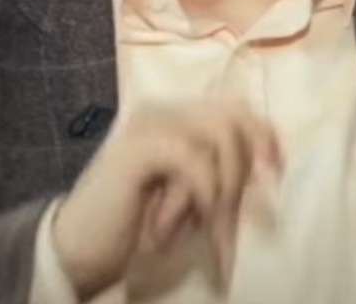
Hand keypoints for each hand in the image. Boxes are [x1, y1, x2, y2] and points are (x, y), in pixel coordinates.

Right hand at [50, 101, 281, 299]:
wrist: (81, 249)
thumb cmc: (140, 225)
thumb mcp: (194, 197)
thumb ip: (225, 175)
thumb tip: (270, 168)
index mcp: (176, 116)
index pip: (235, 106)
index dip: (263, 134)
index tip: (274, 173)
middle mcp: (163, 109)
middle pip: (232, 117)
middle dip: (241, 169)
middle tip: (223, 216)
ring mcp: (148, 124)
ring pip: (217, 135)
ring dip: (220, 187)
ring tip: (203, 225)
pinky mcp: (136, 148)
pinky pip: (192, 158)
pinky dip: (200, 192)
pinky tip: (179, 219)